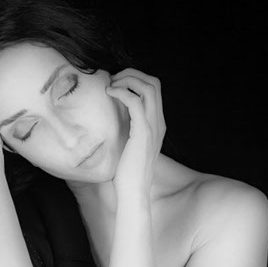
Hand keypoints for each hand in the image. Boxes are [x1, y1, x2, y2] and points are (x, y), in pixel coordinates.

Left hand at [105, 68, 165, 200]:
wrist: (133, 192)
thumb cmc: (128, 174)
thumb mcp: (130, 148)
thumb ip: (128, 133)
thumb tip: (113, 123)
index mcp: (157, 125)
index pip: (153, 90)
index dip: (135, 80)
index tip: (116, 84)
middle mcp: (158, 122)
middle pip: (153, 82)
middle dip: (132, 74)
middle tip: (112, 80)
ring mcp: (153, 126)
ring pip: (148, 86)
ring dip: (127, 80)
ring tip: (110, 85)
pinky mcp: (143, 132)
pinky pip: (135, 101)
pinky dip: (122, 92)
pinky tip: (109, 93)